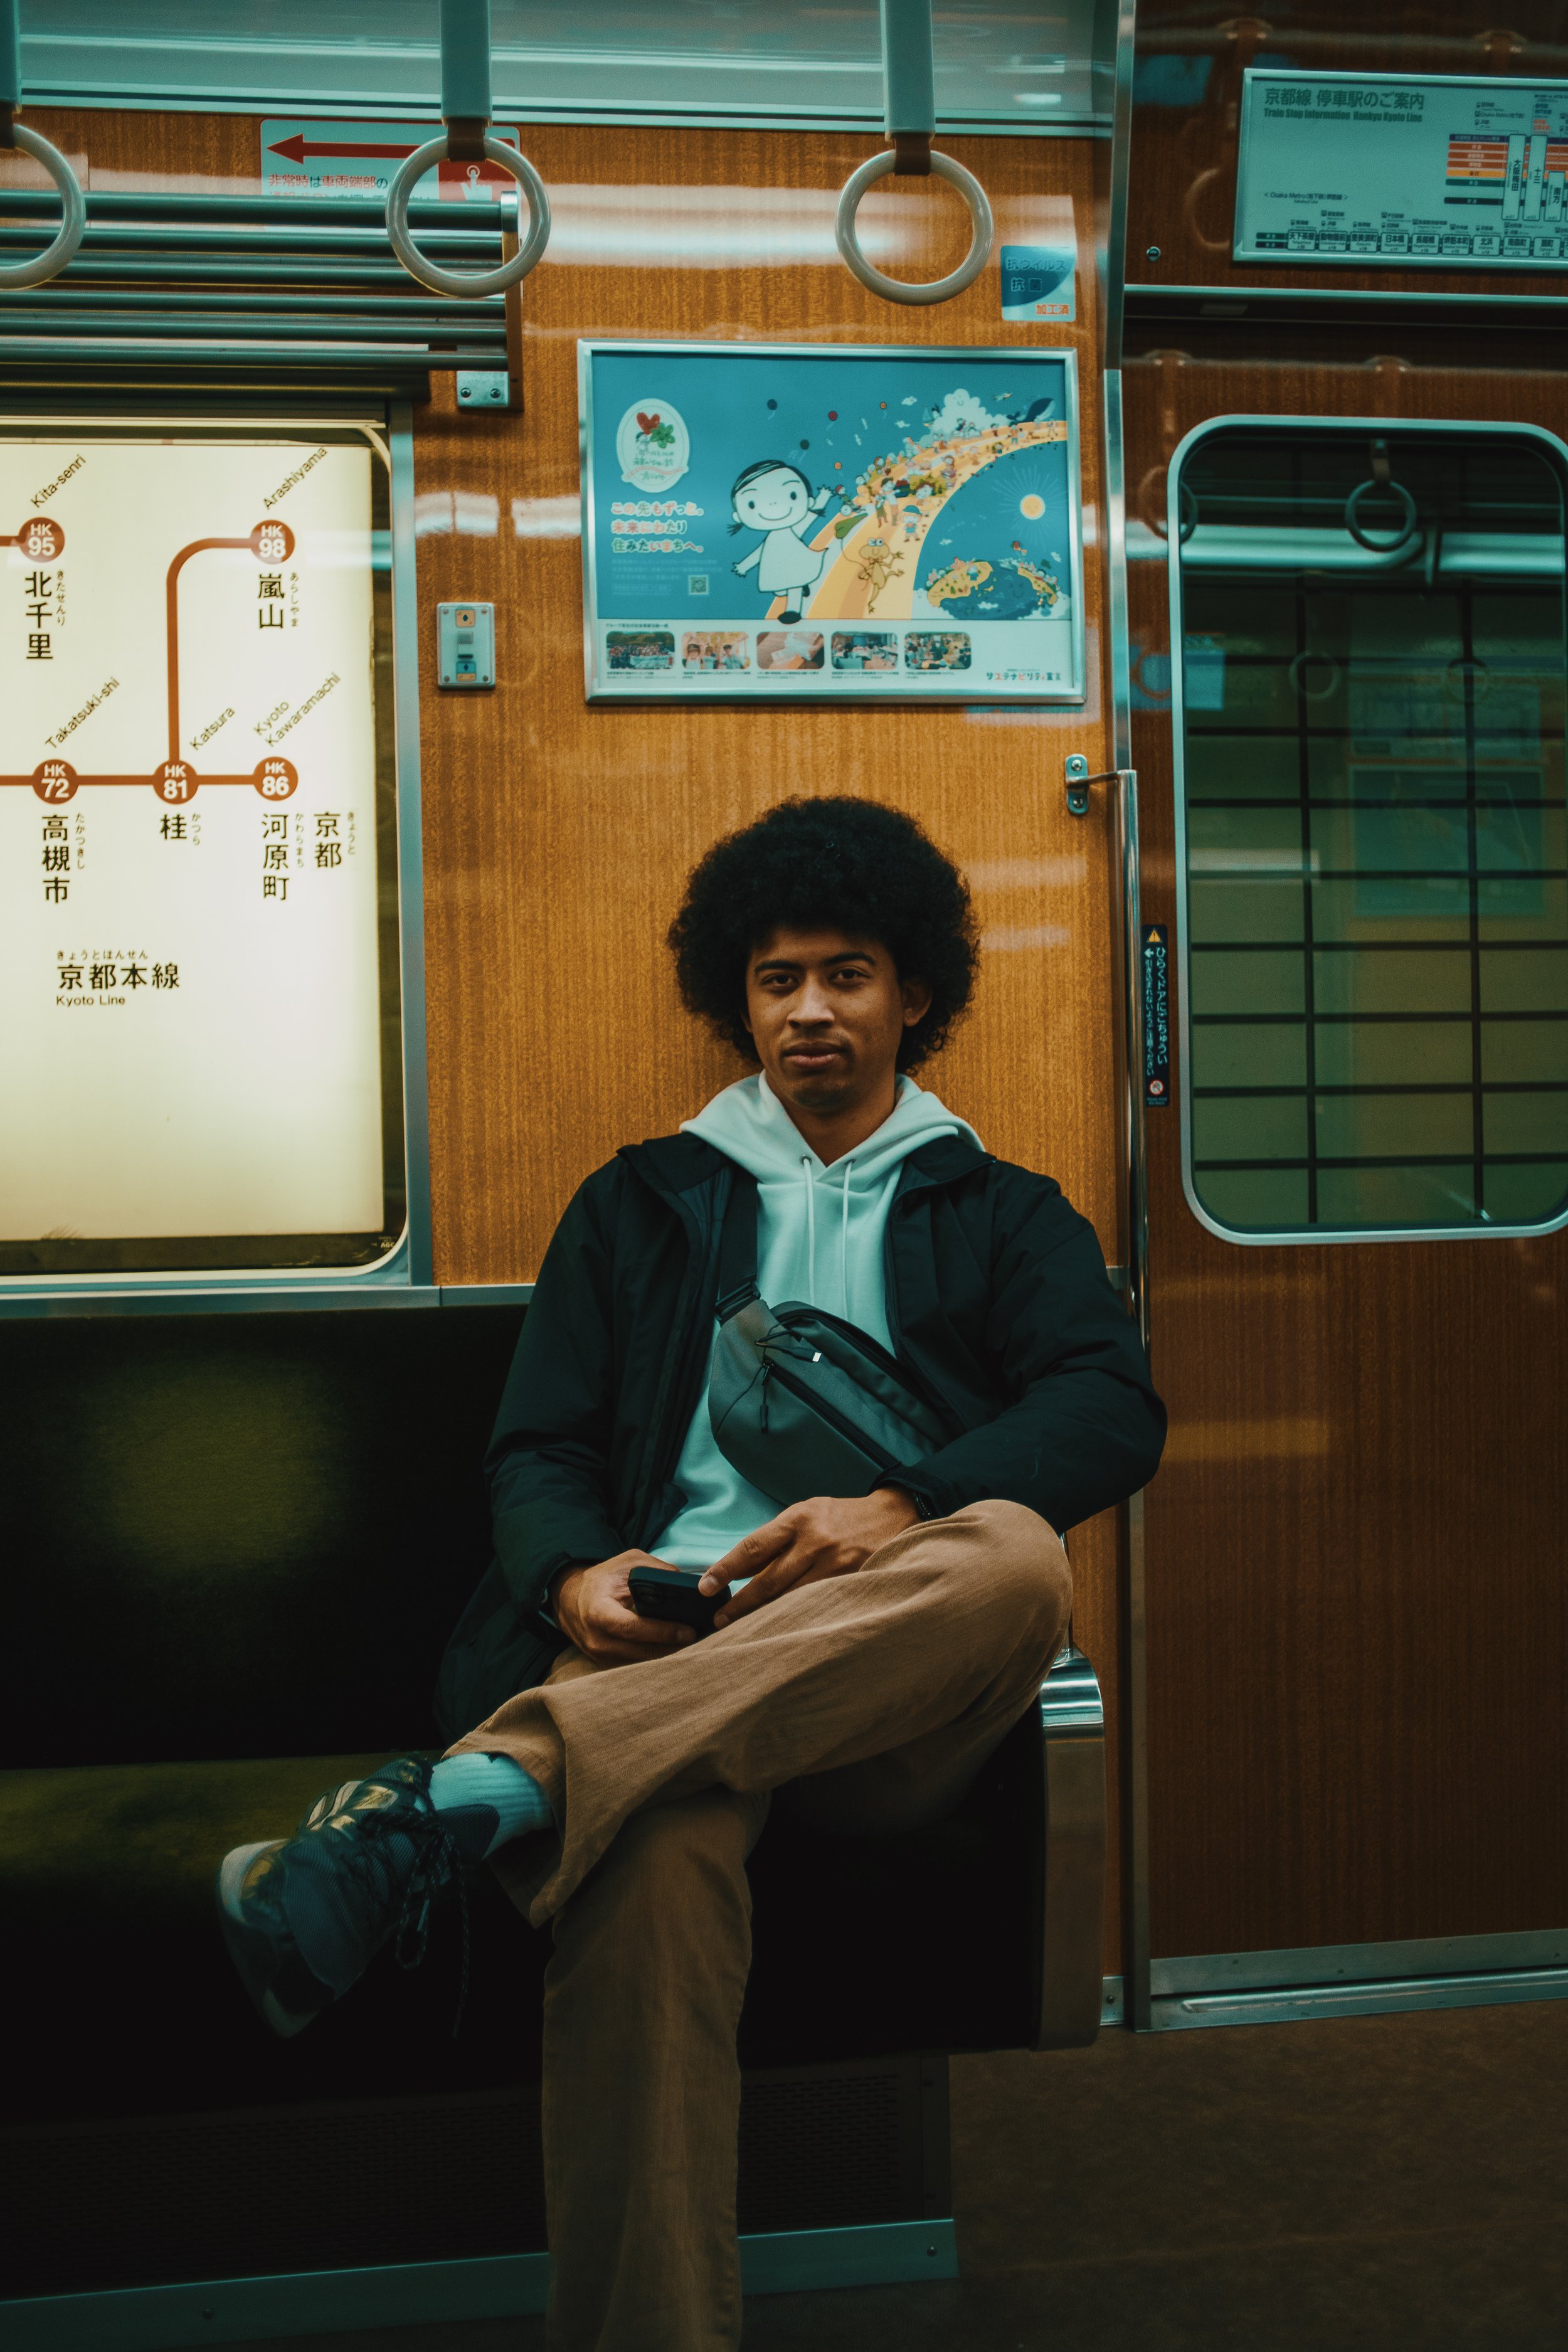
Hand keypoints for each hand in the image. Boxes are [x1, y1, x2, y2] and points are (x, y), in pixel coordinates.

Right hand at [551, 1553, 698, 1668]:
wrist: (571, 1600)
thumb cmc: (603, 1579)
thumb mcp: (627, 1563)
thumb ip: (655, 1571)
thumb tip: (686, 1585)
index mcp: (598, 1611)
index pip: (632, 1627)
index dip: (661, 1631)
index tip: (687, 1630)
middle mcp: (596, 1639)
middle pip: (641, 1650)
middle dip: (672, 1644)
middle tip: (697, 1636)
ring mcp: (600, 1656)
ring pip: (642, 1661)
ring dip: (667, 1652)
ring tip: (689, 1640)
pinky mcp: (606, 1664)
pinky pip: (636, 1664)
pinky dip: (655, 1655)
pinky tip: (671, 1645)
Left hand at [698, 1489, 919, 1629]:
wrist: (893, 1515)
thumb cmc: (840, 1517)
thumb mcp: (805, 1514)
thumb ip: (775, 1540)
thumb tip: (739, 1568)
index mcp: (798, 1519)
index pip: (753, 1547)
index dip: (726, 1568)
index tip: (705, 1587)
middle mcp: (815, 1540)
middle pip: (769, 1579)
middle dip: (740, 1604)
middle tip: (719, 1621)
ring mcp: (835, 1564)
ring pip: (792, 1598)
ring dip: (765, 1617)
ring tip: (744, 1632)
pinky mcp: (852, 1582)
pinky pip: (818, 1606)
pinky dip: (797, 1618)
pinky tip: (784, 1631)